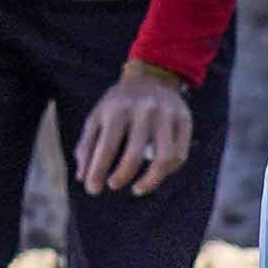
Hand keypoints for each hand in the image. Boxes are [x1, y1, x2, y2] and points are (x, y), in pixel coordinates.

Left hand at [71, 63, 194, 195]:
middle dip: (122, 176)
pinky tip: (155, 174)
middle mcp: (144, 110)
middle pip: (135, 155)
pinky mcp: (184, 120)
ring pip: (164, 158)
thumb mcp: (97, 117)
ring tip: (138, 189)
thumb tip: (82, 178)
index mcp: (118, 108)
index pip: (106, 147)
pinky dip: (168, 171)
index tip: (93, 190)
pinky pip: (180, 155)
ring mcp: (167, 115)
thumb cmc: (118, 104)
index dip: (98, 172)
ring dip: (151, 181)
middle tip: (113, 185)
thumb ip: (87, 146)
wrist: (151, 77)